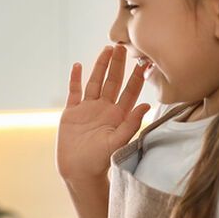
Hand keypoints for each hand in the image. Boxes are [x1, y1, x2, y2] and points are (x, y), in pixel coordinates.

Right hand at [56, 44, 150, 182]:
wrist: (78, 171)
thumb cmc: (100, 161)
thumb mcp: (118, 142)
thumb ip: (131, 123)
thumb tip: (146, 104)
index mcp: (118, 115)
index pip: (129, 91)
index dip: (136, 77)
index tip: (143, 62)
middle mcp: (104, 109)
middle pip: (112, 81)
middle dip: (118, 64)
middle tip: (122, 46)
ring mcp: (87, 109)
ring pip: (95, 82)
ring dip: (100, 66)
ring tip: (106, 50)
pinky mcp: (72, 113)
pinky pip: (74, 92)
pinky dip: (76, 79)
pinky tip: (78, 66)